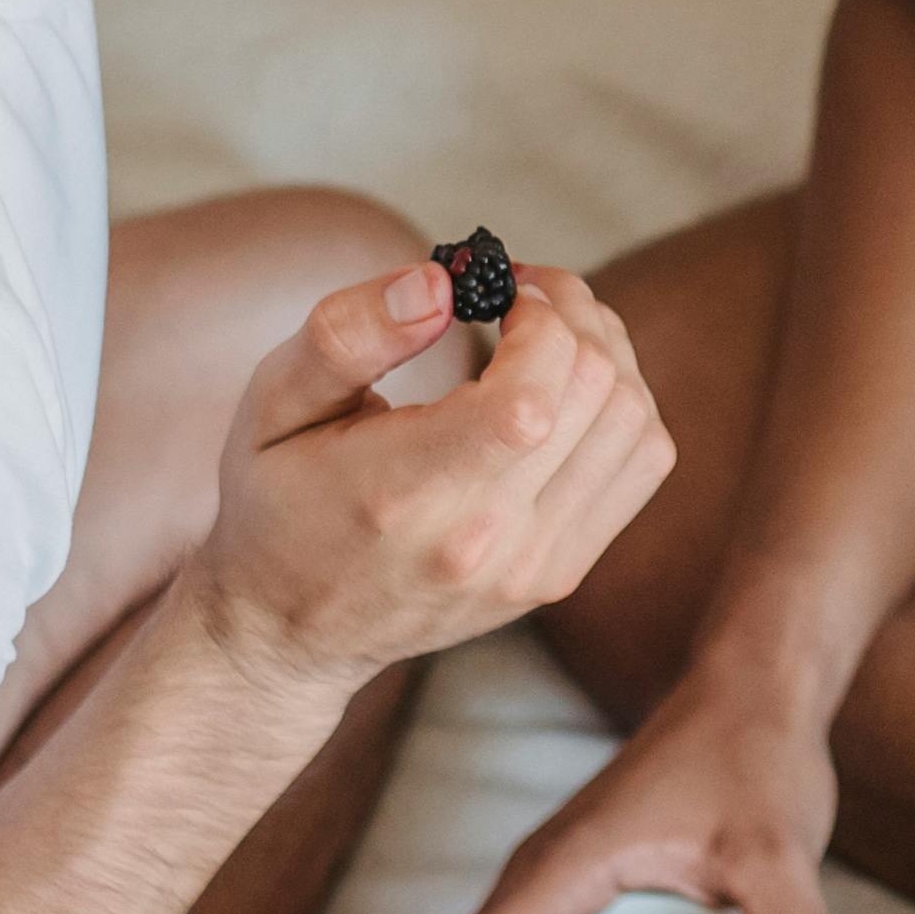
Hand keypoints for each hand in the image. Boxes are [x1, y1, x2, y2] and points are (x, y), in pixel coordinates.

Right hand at [185, 259, 668, 691]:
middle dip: (574, 315)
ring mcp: (534, 566)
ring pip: (636, 425)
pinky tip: (568, 390)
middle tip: (524, 294)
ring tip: (548, 334)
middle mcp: (488, 541)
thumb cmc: (276, 499)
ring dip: (608, 354)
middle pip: (597, 393)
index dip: (538, 317)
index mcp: (409, 494)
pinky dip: (622, 407)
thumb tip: (440, 285)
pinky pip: (641, 466)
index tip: (497, 292)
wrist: (289, 628)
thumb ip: (348, 334)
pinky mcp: (560, 574)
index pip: (533, 394)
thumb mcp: (273, 403)